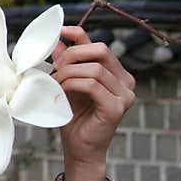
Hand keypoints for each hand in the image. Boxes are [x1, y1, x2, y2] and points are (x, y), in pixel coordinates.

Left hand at [50, 26, 135, 180]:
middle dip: (72, 54)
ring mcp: (125, 95)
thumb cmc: (74, 116)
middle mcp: (126, 81)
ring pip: (95, 68)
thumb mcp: (67, 84)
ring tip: (55, 83)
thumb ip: (65, 63)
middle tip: (55, 67)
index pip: (98, 45)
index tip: (60, 32)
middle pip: (100, 50)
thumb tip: (56, 40)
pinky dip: (73, 84)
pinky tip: (62, 90)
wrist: (79, 147)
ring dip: (69, 73)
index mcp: (116, 73)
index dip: (79, 34)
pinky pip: (93, 85)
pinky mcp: (117, 108)